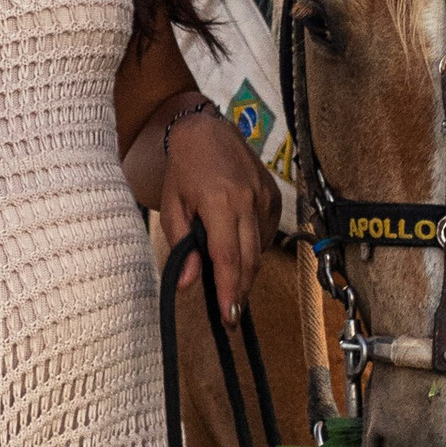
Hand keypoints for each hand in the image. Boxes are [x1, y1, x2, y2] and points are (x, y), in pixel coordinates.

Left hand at [158, 99, 276, 325]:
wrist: (207, 129)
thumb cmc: (184, 168)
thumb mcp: (172, 207)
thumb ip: (182, 246)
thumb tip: (188, 283)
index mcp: (220, 202)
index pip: (228, 257)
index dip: (229, 290)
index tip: (228, 316)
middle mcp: (248, 200)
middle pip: (249, 259)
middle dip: (240, 291)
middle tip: (230, 316)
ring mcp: (265, 197)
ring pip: (259, 249)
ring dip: (246, 271)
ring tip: (231, 287)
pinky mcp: (274, 195)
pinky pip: (266, 233)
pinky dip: (253, 247)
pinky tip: (238, 250)